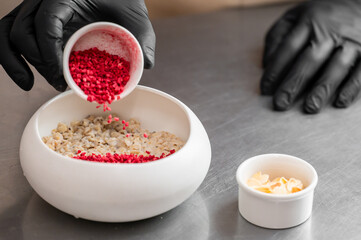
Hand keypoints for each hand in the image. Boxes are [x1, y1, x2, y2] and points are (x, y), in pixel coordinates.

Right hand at [0, 0, 154, 90]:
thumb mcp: (137, 17)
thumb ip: (144, 38)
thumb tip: (145, 64)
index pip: (46, 22)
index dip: (49, 53)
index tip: (61, 77)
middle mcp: (45, 0)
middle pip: (22, 30)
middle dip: (38, 62)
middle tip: (58, 84)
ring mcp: (36, 8)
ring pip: (9, 32)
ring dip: (15, 61)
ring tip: (29, 85)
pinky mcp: (34, 19)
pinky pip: (10, 35)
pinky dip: (12, 57)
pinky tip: (25, 79)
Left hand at [261, 0, 360, 112]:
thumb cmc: (320, 16)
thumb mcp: (295, 17)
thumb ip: (278, 38)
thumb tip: (267, 65)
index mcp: (309, 20)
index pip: (288, 48)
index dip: (275, 70)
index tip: (265, 90)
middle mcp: (332, 29)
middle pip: (310, 59)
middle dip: (294, 83)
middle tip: (281, 104)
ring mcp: (354, 39)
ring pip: (337, 66)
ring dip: (323, 88)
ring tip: (310, 107)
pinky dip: (352, 87)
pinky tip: (340, 102)